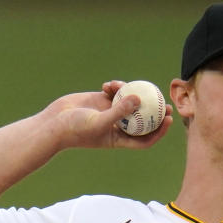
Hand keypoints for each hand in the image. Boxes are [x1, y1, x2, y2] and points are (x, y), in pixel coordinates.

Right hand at [43, 81, 172, 150]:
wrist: (54, 123)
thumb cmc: (75, 129)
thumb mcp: (98, 122)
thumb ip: (118, 111)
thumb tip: (138, 99)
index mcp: (119, 139)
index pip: (145, 139)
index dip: (159, 131)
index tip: (168, 119)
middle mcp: (117, 126)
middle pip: (142, 120)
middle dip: (155, 111)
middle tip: (164, 101)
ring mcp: (110, 113)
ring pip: (129, 102)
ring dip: (129, 93)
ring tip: (124, 86)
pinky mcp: (101, 100)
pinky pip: (115, 92)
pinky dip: (115, 87)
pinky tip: (109, 84)